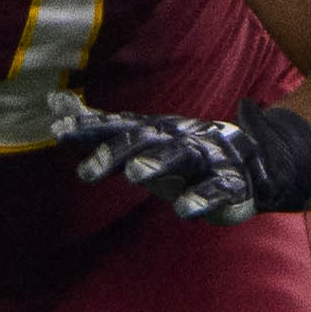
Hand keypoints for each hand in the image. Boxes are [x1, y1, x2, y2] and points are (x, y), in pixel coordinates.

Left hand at [55, 101, 310, 221]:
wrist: (256, 161)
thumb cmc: (185, 151)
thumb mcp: (140, 136)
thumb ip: (98, 123)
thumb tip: (54, 101)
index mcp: (154, 131)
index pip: (115, 126)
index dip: (88, 128)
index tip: (57, 131)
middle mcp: (177, 139)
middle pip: (143, 140)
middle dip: (114, 152)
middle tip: (86, 172)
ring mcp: (205, 159)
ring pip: (180, 157)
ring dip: (157, 163)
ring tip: (134, 174)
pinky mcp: (230, 183)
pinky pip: (217, 189)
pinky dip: (202, 198)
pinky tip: (184, 211)